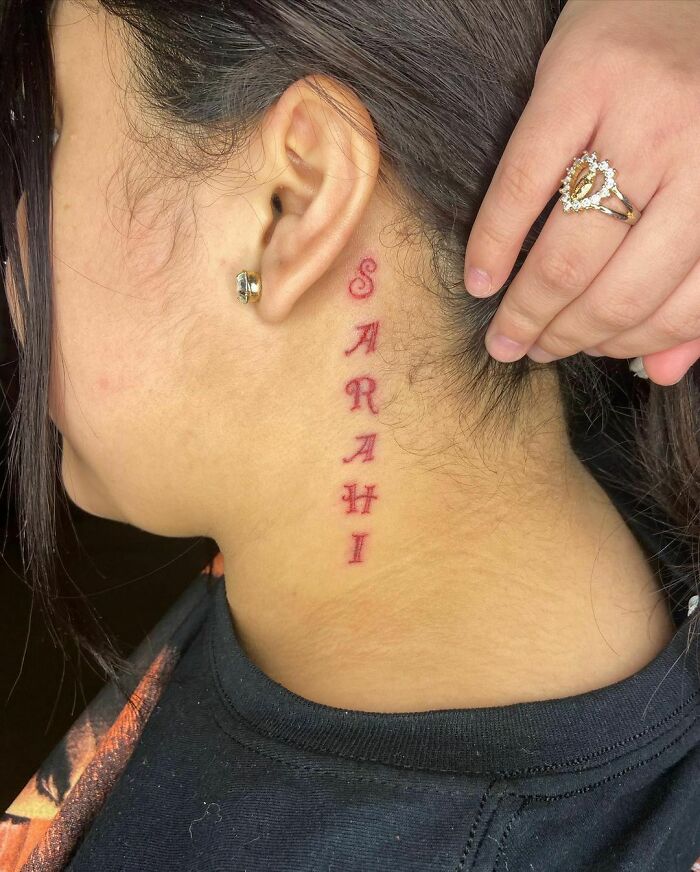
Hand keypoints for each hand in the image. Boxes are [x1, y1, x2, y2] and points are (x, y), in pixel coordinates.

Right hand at [463, 0, 699, 386]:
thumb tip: (664, 371)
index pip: (679, 305)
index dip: (628, 347)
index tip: (589, 355)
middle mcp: (697, 158)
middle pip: (616, 292)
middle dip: (567, 339)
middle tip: (533, 351)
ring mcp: (636, 119)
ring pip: (568, 255)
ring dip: (528, 312)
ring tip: (507, 335)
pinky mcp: (576, 83)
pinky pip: (521, 188)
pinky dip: (492, 244)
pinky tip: (478, 281)